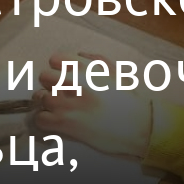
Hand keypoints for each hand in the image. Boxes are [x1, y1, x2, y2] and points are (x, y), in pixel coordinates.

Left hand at [32, 52, 150, 157]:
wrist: (143, 129)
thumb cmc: (133, 103)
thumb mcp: (119, 74)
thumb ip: (98, 61)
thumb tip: (80, 54)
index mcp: (88, 69)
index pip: (55, 59)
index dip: (57, 70)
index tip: (63, 79)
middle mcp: (76, 82)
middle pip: (44, 76)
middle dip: (50, 86)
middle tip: (59, 95)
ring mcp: (69, 103)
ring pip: (40, 98)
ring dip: (47, 105)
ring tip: (58, 111)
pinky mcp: (66, 124)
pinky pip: (40, 119)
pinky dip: (46, 123)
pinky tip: (57, 125)